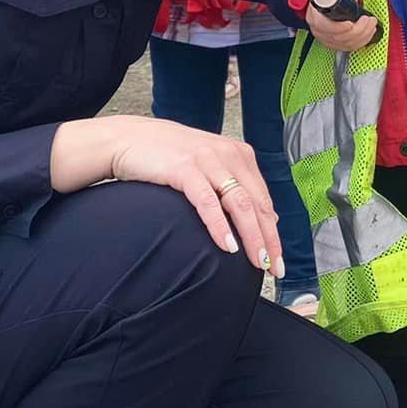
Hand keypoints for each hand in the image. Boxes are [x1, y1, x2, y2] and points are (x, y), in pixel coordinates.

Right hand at [50, 116, 281, 275]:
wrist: (129, 139)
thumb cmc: (169, 156)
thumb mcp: (209, 166)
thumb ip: (235, 186)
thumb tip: (266, 218)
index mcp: (239, 154)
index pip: (264, 199)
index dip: (273, 231)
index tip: (278, 259)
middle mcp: (229, 155)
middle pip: (258, 204)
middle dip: (269, 239)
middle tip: (275, 268)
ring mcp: (208, 160)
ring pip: (240, 204)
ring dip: (251, 236)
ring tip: (258, 261)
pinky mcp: (185, 167)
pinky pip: (208, 202)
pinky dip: (220, 226)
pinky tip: (227, 246)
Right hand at [307, 0, 379, 52]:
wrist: (324, 5)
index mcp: (315, 16)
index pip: (322, 25)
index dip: (338, 27)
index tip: (350, 23)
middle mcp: (319, 30)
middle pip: (338, 37)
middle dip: (358, 29)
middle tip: (367, 20)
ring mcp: (327, 39)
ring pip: (346, 43)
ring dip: (363, 34)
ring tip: (371, 24)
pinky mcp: (335, 44)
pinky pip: (350, 47)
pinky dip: (362, 40)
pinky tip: (368, 32)